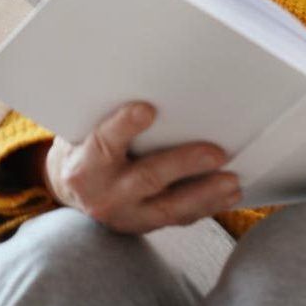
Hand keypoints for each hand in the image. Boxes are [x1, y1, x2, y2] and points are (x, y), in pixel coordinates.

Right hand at [46, 102, 240, 234]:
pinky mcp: (145, 225)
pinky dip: (207, 206)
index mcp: (85, 165)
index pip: (104, 142)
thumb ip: (109, 112)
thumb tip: (150, 81)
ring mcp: (126, 215)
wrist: (73, 188)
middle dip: (184, 165)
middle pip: (148, 177)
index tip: (147, 108)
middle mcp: (104, 194)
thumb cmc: (86, 145)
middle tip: (216, 153)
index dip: (124, 126)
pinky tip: (229, 193)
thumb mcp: (85, 127)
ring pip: (170, 207)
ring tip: (232, 181)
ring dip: (205, 193)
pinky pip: (179, 218)